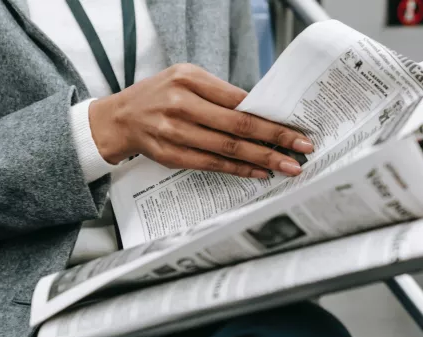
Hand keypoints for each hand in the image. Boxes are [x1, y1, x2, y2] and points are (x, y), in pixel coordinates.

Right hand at [88, 64, 312, 177]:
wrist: (120, 118)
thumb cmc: (157, 95)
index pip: (239, 100)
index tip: (295, 126)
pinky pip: (211, 165)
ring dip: (261, 159)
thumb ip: (218, 93)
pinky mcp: (171, 155)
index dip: (269, 115)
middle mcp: (181, 105)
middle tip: (302, 149)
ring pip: (227, 149)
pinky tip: (258, 172)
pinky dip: (237, 170)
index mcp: (189, 79)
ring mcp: (174, 132)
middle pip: (238, 126)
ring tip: (287, 166)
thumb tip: (258, 112)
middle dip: (275, 139)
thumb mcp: (185, 79)